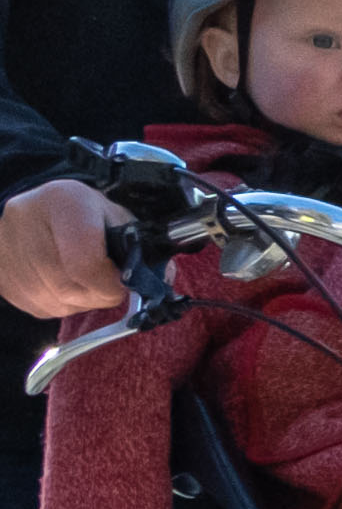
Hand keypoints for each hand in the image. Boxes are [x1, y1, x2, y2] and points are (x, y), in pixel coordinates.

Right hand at [0, 180, 130, 324]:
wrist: (37, 210)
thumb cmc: (85, 214)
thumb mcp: (116, 216)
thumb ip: (140, 246)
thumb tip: (159, 279)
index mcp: (63, 202)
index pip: (85, 263)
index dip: (111, 283)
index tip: (123, 282)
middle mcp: (26, 223)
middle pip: (71, 288)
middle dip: (100, 294)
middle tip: (108, 283)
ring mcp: (8, 252)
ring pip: (57, 302)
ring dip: (83, 300)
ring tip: (86, 278)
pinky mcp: (3, 278)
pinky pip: (43, 307)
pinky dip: (63, 303)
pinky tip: (66, 282)